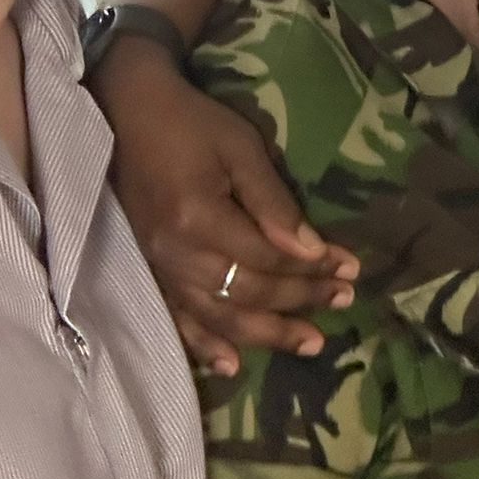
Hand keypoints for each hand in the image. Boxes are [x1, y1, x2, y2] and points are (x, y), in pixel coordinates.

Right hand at [95, 42, 358, 373]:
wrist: (127, 113)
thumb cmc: (192, 123)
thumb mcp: (242, 147)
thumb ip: (273, 203)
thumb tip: (311, 251)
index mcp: (200, 220)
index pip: (267, 260)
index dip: (311, 270)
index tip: (351, 270)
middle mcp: (176, 255)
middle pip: (247, 294)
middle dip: (300, 301)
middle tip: (342, 303)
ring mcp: (158, 269)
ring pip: (218, 317)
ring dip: (266, 334)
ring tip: (309, 343)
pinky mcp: (148, 272)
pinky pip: (177, 320)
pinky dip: (204, 346)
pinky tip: (231, 365)